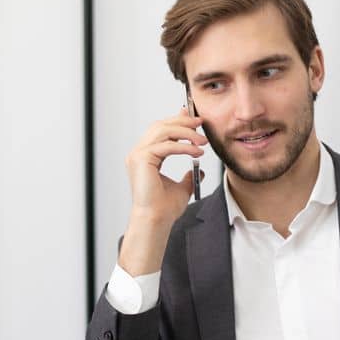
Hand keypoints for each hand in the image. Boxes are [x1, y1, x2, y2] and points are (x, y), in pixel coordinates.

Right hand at [118, 105, 207, 275]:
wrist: (156, 221)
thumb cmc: (164, 209)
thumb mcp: (182, 188)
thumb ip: (188, 177)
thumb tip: (199, 170)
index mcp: (145, 157)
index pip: (160, 131)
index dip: (177, 121)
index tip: (194, 118)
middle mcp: (138, 154)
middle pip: (161, 126)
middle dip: (182, 122)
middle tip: (200, 122)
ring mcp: (137, 155)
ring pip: (163, 132)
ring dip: (185, 133)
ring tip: (202, 141)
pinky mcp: (141, 159)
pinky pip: (166, 146)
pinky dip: (184, 147)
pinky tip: (197, 152)